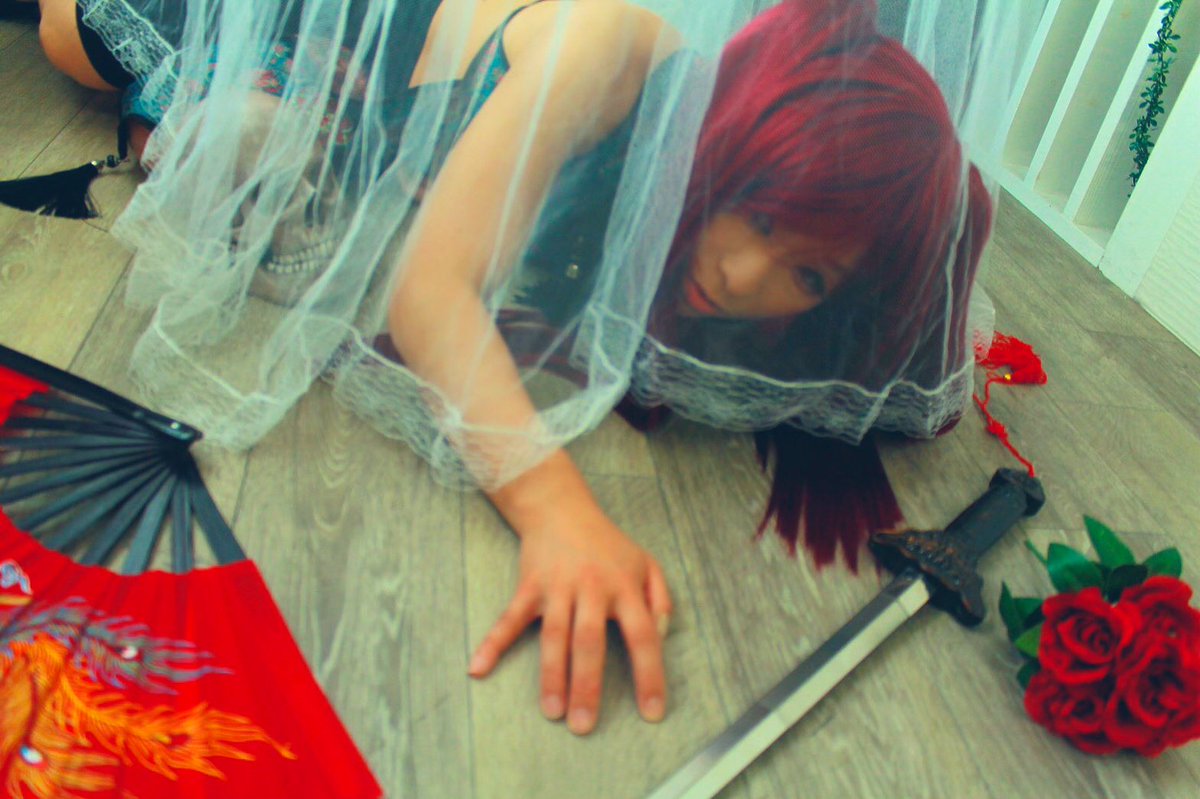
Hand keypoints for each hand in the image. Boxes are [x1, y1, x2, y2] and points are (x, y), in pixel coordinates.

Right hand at [467, 509, 672, 735]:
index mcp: (624, 587)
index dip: (649, 675)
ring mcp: (557, 587)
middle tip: (583, 726)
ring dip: (551, 675)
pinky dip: (493, 642)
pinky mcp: (529, 586)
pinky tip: (478, 667)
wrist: (561, 509)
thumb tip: (660, 638)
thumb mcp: (647, 564)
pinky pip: (509, 618)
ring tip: (552, 711)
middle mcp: (591, 588)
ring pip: (554, 636)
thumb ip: (661, 600)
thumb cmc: (608, 545)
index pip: (643, 636)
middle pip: (589, 642)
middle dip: (586, 685)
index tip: (651, 713)